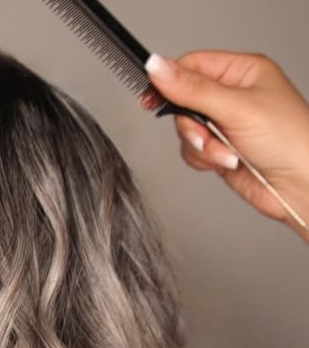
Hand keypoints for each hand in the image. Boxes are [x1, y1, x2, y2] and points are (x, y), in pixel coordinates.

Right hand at [145, 51, 308, 239]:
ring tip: (225, 153)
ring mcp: (225, 125)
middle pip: (184, 103)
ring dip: (201, 147)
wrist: (300, 185)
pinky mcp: (220, 150)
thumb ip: (192, 89)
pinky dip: (205, 160)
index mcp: (241, 72)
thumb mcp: (235, 107)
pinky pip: (193, 152)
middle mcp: (232, 97)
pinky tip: (227, 162)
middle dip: (192, 126)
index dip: (169, 81)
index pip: (192, 66)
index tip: (150, 97)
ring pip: (186, 132)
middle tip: (205, 134)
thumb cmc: (289, 139)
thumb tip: (157, 67)